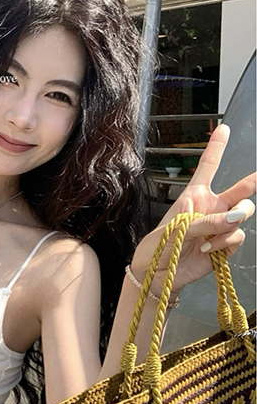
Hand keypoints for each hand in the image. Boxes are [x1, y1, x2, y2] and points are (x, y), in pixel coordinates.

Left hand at [131, 124, 255, 295]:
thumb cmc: (157, 247)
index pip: (208, 167)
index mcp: (194, 196)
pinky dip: (225, 242)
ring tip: (211, 236)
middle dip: (250, 183)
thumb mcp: (176, 229)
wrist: (156, 275)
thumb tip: (235, 218)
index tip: (223, 128)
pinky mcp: (224, 246)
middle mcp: (211, 208)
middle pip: (239, 190)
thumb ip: (206, 221)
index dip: (216, 147)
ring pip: (243, 214)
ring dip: (231, 223)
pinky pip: (237, 236)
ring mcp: (219, 227)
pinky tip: (208, 249)